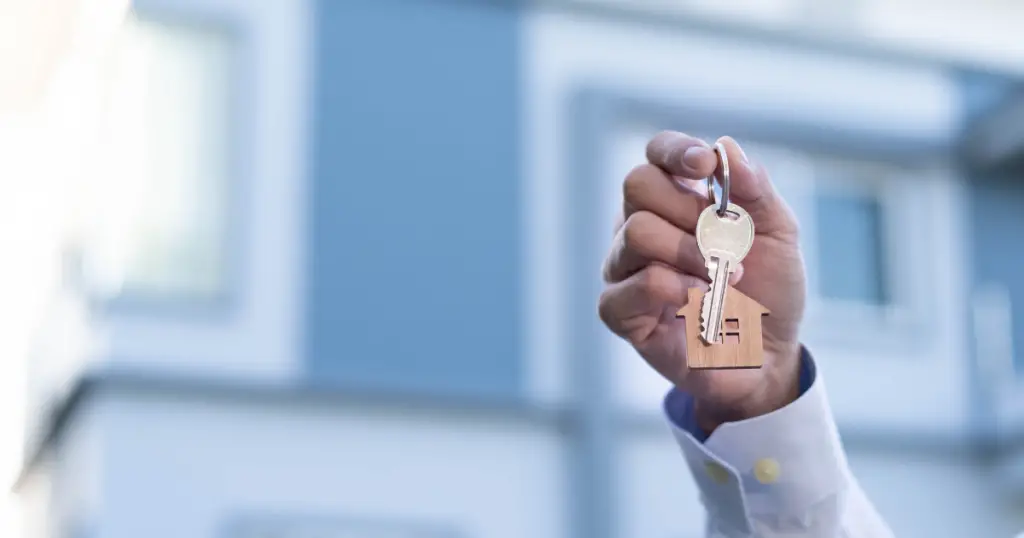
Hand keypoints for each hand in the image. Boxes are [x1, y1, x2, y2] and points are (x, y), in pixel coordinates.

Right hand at [598, 132, 806, 433]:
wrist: (769, 356)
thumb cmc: (768, 292)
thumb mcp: (778, 234)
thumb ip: (755, 189)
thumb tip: (725, 147)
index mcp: (675, 199)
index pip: (656, 154)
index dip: (675, 151)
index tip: (705, 166)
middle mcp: (640, 226)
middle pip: (637, 185)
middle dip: (691, 209)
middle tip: (725, 242)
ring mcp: (625, 268)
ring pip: (636, 232)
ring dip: (690, 253)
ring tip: (723, 278)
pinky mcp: (620, 312)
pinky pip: (633, 285)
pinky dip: (675, 290)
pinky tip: (700, 303)